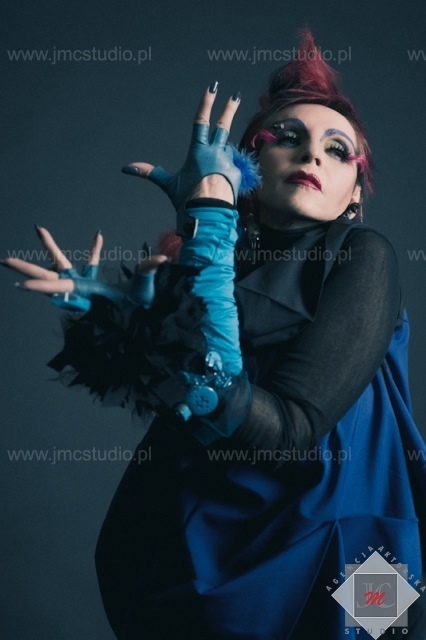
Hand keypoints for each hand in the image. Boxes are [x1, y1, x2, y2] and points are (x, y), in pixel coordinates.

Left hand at [3, 227, 166, 310]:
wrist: (144, 322)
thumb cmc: (142, 309)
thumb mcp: (145, 291)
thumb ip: (149, 271)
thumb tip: (161, 259)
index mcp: (88, 294)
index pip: (60, 288)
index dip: (42, 285)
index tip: (21, 284)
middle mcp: (81, 290)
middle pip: (49, 275)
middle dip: (27, 268)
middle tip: (4, 260)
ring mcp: (85, 286)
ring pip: (62, 266)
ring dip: (50, 250)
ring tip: (39, 231)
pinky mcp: (93, 283)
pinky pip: (90, 264)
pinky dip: (94, 251)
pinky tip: (98, 236)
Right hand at [122, 85, 244, 210]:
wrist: (209, 216)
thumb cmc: (188, 200)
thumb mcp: (169, 185)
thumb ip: (151, 173)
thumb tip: (127, 168)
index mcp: (198, 151)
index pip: (201, 121)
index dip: (206, 103)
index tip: (212, 87)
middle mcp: (215, 152)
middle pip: (223, 126)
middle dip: (229, 109)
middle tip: (235, 96)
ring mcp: (228, 162)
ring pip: (225, 152)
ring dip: (221, 156)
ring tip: (213, 171)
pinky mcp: (236, 174)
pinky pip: (232, 169)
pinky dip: (227, 172)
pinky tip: (222, 184)